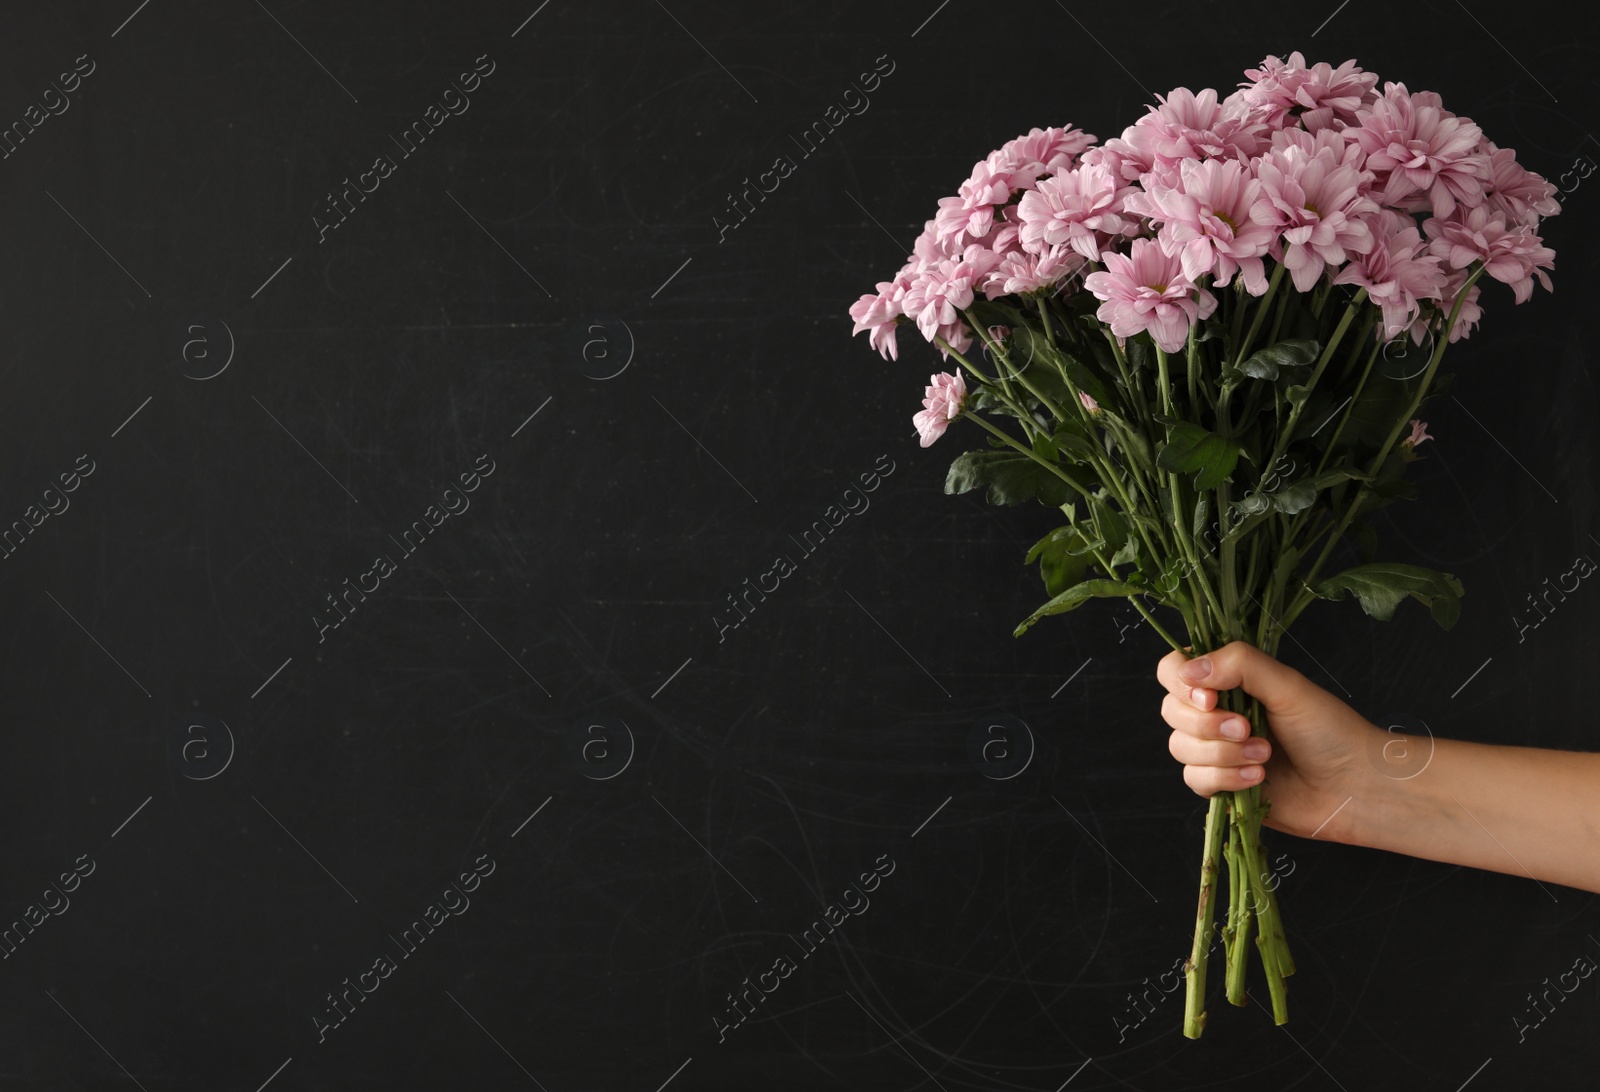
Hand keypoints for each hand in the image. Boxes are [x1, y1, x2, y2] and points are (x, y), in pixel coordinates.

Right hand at [1155, 640, 1382, 840]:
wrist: (1354, 788)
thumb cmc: (1330, 731)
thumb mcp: (1287, 685)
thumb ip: (1239, 664)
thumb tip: (1190, 669)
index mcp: (1229, 680)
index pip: (1174, 670)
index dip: (1181, 683)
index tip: (1210, 696)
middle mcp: (1217, 712)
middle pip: (1171, 710)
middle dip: (1207, 724)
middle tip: (1247, 728)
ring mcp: (1216, 750)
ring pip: (1180, 748)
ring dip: (1221, 754)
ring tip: (1264, 755)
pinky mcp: (1221, 784)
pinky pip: (1195, 780)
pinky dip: (1224, 778)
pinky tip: (1257, 779)